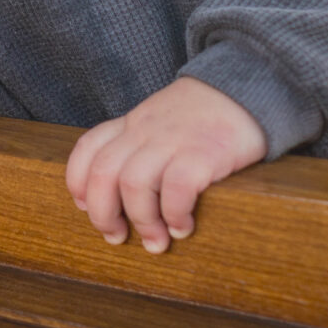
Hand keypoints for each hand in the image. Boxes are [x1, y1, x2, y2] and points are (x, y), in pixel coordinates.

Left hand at [65, 77, 267, 253]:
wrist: (249, 86)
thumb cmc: (205, 116)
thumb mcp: (162, 121)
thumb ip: (142, 147)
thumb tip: (124, 198)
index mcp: (133, 123)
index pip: (88, 148)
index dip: (78, 182)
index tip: (86, 208)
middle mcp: (146, 130)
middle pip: (103, 172)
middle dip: (102, 213)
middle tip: (116, 237)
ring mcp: (174, 139)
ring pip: (133, 183)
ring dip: (141, 220)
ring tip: (156, 241)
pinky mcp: (205, 152)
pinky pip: (177, 188)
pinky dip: (174, 214)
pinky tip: (183, 226)